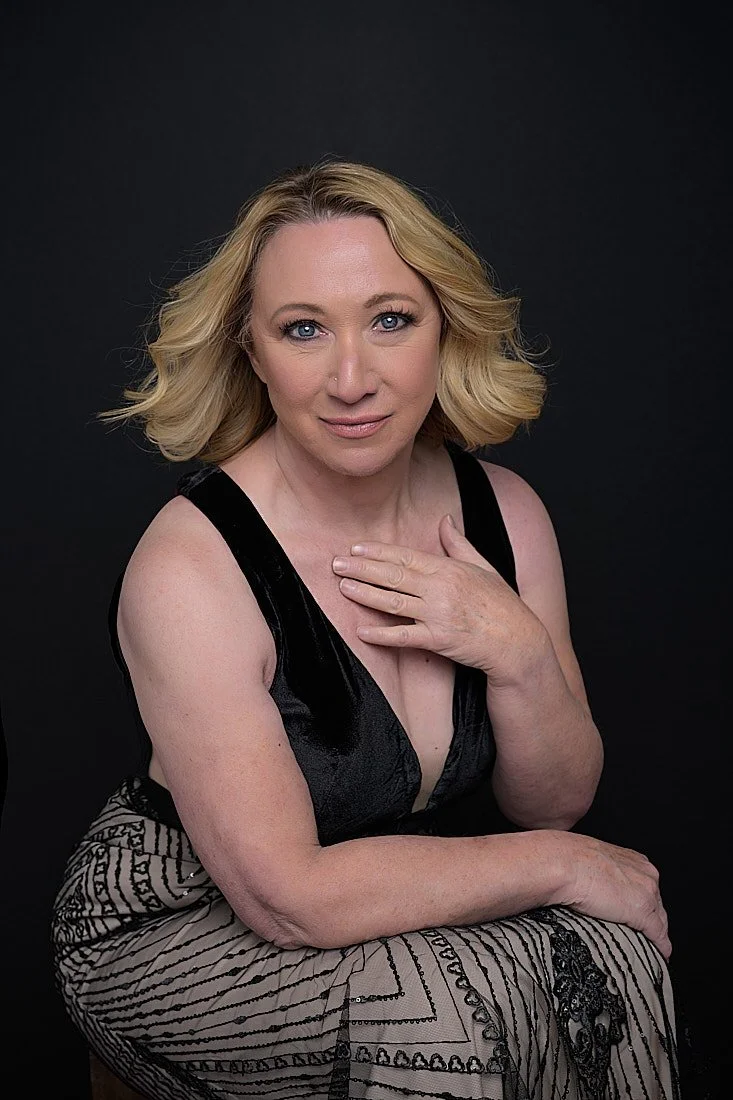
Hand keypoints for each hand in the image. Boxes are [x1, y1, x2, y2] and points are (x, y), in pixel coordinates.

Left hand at [332, 514, 547, 687]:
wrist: (518, 642)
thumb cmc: (502, 605)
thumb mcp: (484, 567)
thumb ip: (459, 544)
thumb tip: (444, 520)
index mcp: (450, 569)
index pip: (406, 556)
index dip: (378, 552)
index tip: (356, 548)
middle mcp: (442, 589)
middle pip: (394, 575)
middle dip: (362, 569)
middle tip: (336, 564)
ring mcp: (439, 615)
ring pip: (394, 602)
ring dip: (365, 594)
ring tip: (343, 587)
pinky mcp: (439, 640)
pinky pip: (405, 636)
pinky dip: (382, 634)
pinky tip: (362, 630)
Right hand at [549, 831, 671, 958]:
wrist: (563, 864)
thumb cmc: (567, 860)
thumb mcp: (592, 861)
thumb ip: (601, 872)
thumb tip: (592, 884)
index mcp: (634, 859)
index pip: (647, 886)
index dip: (644, 902)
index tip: (637, 912)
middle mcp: (646, 873)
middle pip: (657, 903)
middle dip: (652, 918)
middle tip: (642, 932)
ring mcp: (647, 893)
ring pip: (660, 919)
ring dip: (655, 934)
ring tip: (650, 947)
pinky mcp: (642, 912)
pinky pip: (658, 934)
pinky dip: (660, 947)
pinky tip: (660, 955)